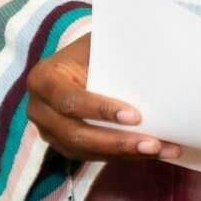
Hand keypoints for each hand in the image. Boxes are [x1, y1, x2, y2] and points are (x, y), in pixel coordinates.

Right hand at [24, 38, 179, 162]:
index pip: (69, 100)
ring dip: (126, 153)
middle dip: (118, 142)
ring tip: (162, 150)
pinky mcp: (65, 146)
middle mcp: (39, 109)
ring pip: (87, 151)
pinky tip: (150, 152)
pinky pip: (94, 156)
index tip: (135, 116)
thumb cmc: (92, 48)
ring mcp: (50, 132)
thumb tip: (155, 57)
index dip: (101, 110)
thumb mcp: (97, 45)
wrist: (80, 59)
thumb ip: (115, 54)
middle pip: (77, 134)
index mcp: (43, 79)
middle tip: (153, 144)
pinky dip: (124, 155)